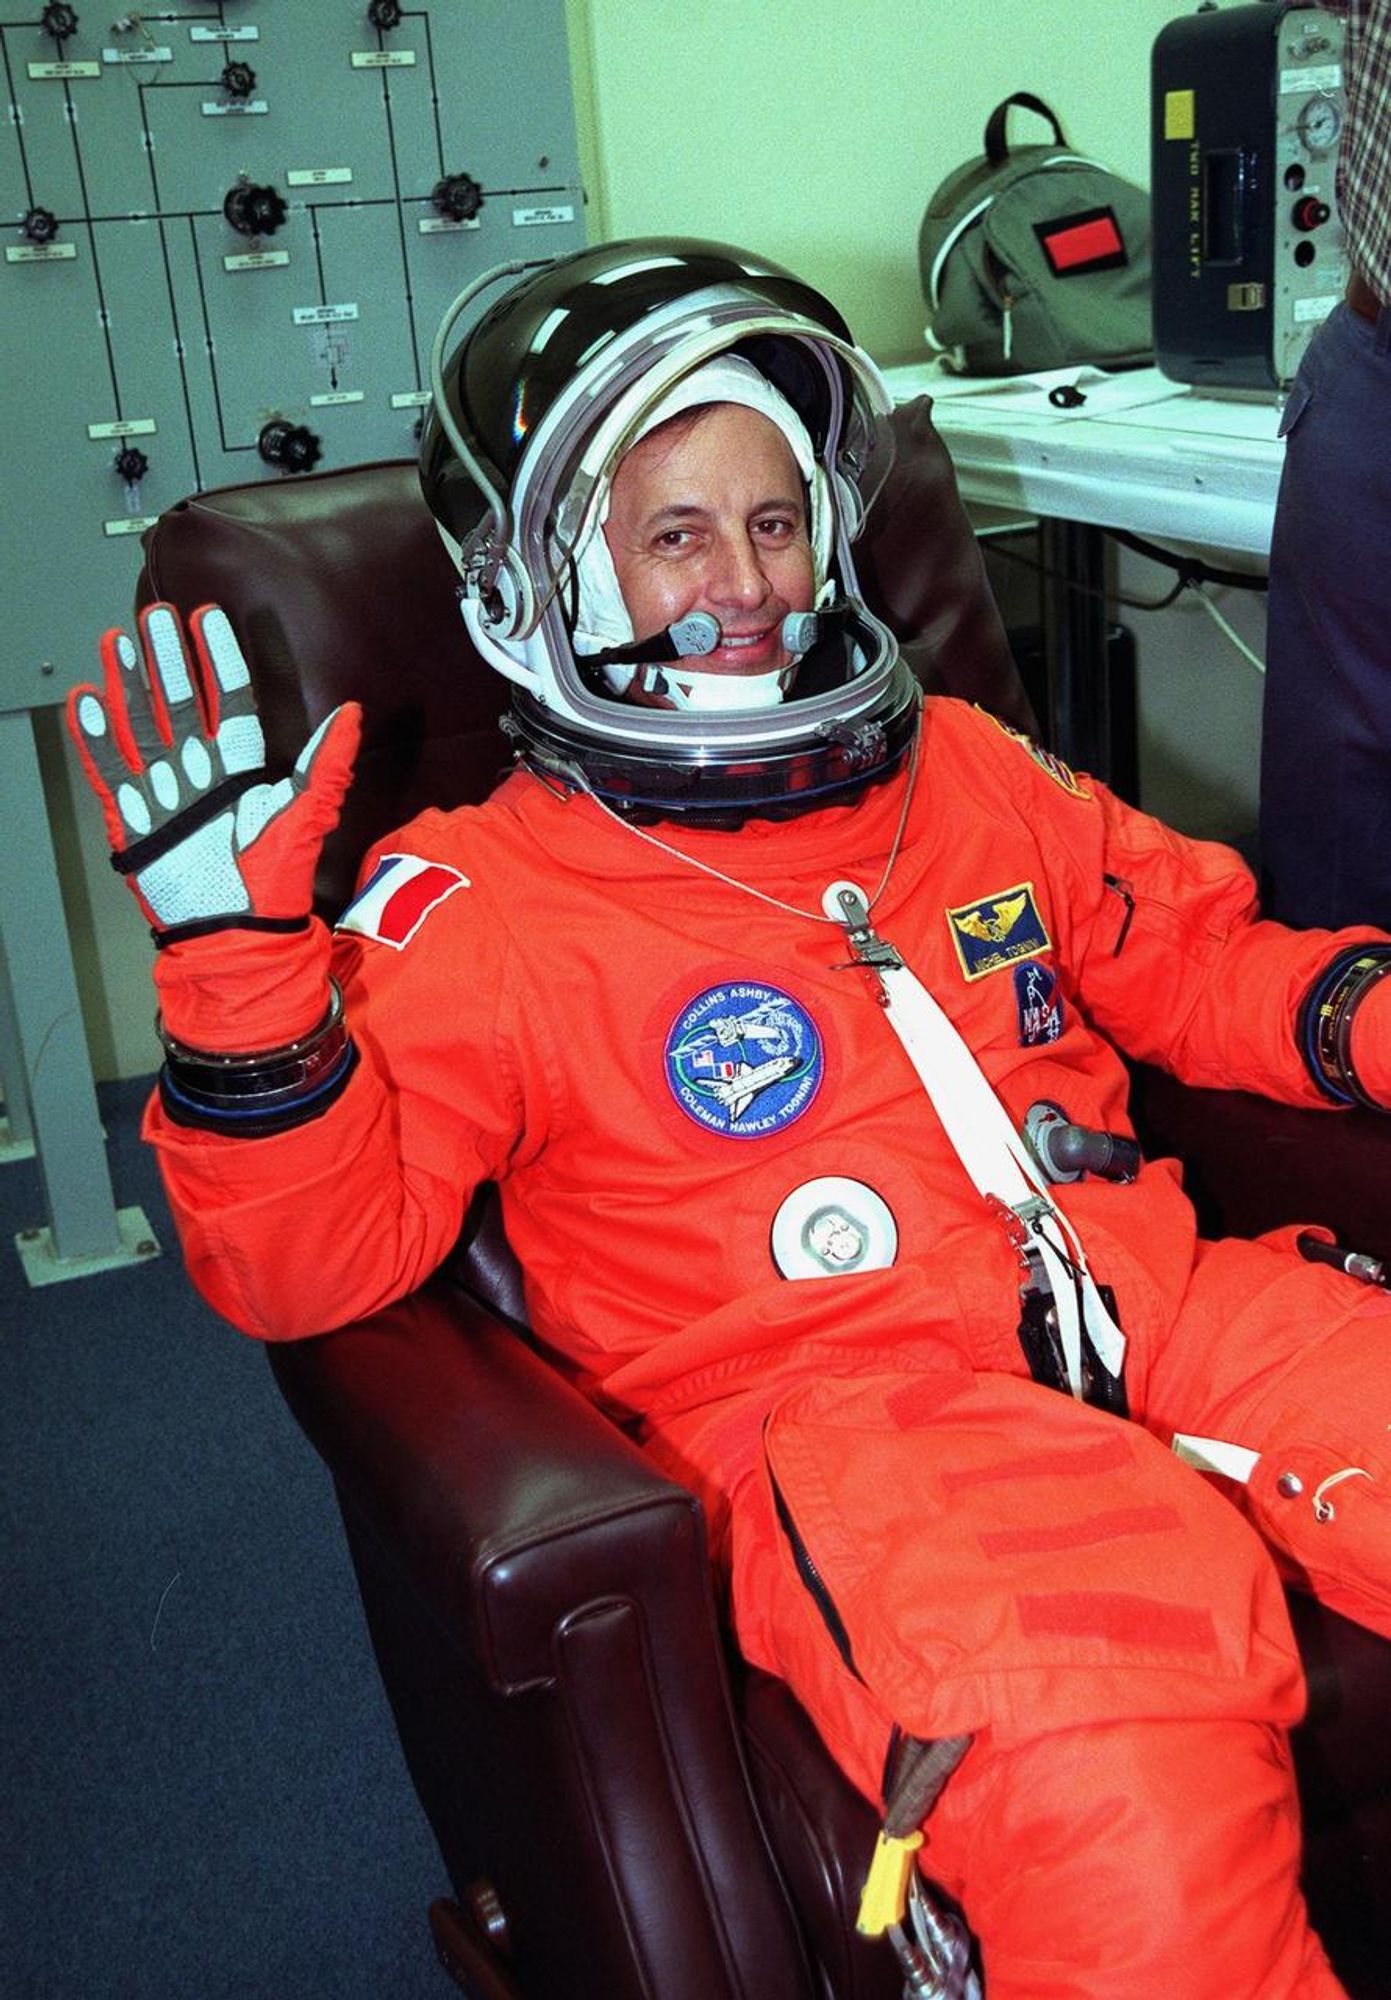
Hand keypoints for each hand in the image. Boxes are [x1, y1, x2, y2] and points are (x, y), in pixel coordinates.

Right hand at [68, 601, 359, 939]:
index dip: (219, 661)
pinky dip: (96, 738)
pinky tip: (86, 700)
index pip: (229, 702)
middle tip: (155, 615)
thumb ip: (326, 763)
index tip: (208, 618)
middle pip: (179, 704)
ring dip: (127, 685)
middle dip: (167, 660)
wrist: (233, 931)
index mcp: (241, 769)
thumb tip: (353, 711)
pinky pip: (110, 770)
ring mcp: (164, 793)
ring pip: (141, 727)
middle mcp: (200, 774)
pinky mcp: (133, 818)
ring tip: (116, 643)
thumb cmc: (274, 879)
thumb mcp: (305, 815)